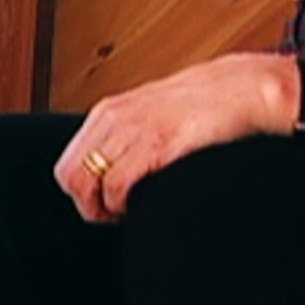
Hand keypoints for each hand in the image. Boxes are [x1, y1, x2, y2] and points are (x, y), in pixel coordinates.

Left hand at [55, 53, 292, 221]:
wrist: (238, 89)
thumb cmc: (199, 107)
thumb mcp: (148, 115)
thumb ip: (125, 136)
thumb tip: (110, 169)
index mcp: (106, 113)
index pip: (66, 164)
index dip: (81, 194)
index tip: (104, 205)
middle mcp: (111, 119)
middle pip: (69, 178)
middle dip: (87, 205)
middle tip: (114, 215)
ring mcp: (131, 130)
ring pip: (86, 185)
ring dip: (104, 210)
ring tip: (129, 211)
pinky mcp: (155, 143)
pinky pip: (116, 186)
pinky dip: (123, 206)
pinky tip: (143, 205)